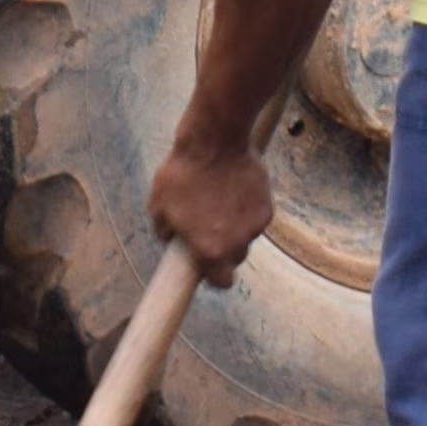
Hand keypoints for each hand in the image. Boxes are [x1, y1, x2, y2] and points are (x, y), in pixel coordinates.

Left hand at [146, 130, 278, 280]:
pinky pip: (256, 217)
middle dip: (223, 248)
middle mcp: (237, 243)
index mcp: (211, 250)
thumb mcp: (158, 205)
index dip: (214, 277)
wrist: (215, 142)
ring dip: (236, 227)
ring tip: (220, 201)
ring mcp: (255, 226)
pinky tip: (234, 190)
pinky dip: (247, 210)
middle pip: (235, 258)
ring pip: (246, 236)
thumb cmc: (182, 174)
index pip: (222, 283)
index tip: (207, 266)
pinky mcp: (267, 207)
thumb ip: (164, 231)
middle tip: (209, 227)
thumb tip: (168, 238)